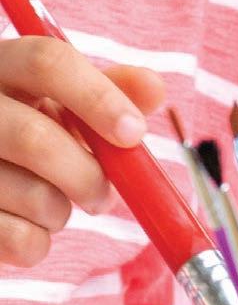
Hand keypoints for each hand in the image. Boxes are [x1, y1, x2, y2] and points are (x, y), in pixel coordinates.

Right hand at [0, 36, 164, 266]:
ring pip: (31, 194)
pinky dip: (39, 241)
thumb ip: (112, 92)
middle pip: (36, 139)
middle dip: (88, 176)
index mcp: (5, 68)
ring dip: (62, 211)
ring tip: (55, 205)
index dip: (100, 98)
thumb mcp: (66, 102)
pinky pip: (16, 239)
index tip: (135, 133)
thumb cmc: (32, 128)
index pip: (48, 63)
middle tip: (104, 196)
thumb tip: (155, 89)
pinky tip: (29, 226)